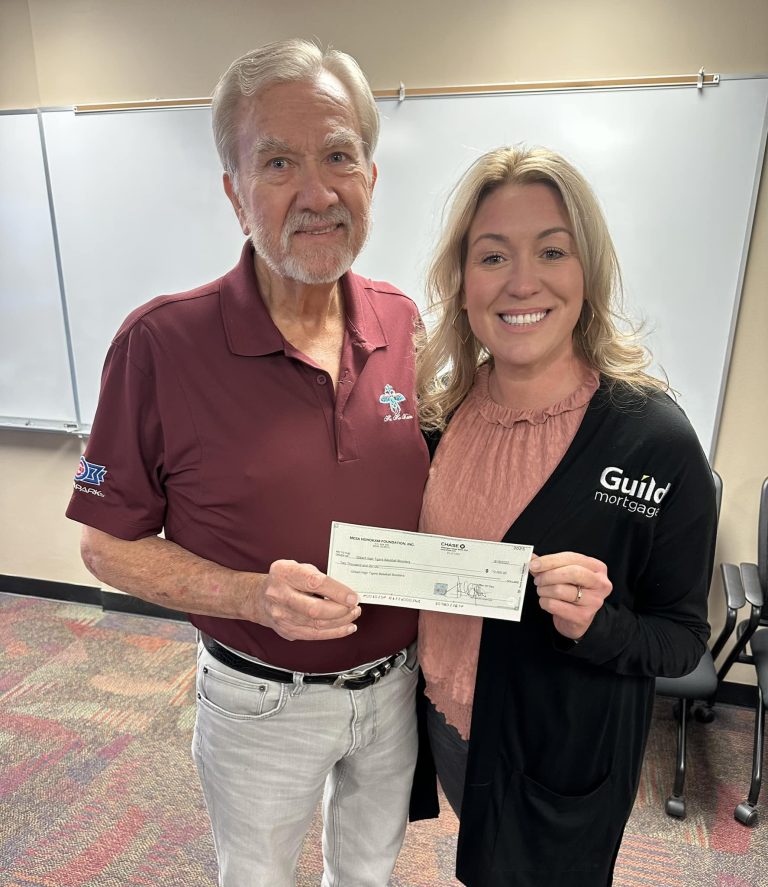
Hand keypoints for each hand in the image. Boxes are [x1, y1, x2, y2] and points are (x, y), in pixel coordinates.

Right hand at [246, 559, 360, 641]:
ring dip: (340, 621)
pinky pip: (314, 635)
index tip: (352, 596)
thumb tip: (344, 590)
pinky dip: (333, 632)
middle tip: (354, 607)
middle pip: (315, 609)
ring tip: (353, 615)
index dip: (337, 591)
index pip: (314, 583)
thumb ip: (319, 576)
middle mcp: (279, 594)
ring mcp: (281, 615)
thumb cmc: (285, 580)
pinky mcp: (286, 630)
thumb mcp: (299, 567)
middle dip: (340, 610)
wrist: (260, 597)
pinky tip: (345, 627)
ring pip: (316, 624)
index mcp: (284, 573)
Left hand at [529, 552, 611, 640]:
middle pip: (571, 573)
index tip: (534, 564)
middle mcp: (600, 584)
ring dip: (544, 590)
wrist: (578, 620)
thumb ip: (550, 565)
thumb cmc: (573, 592)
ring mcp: (594, 601)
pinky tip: (546, 601)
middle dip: (548, 575)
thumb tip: (532, 557)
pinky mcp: (583, 616)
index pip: (572, 558)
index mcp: (597, 568)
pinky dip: (544, 602)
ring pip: (560, 590)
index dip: (550, 560)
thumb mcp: (565, 575)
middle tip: (537, 580)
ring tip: (542, 591)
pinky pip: (555, 605)